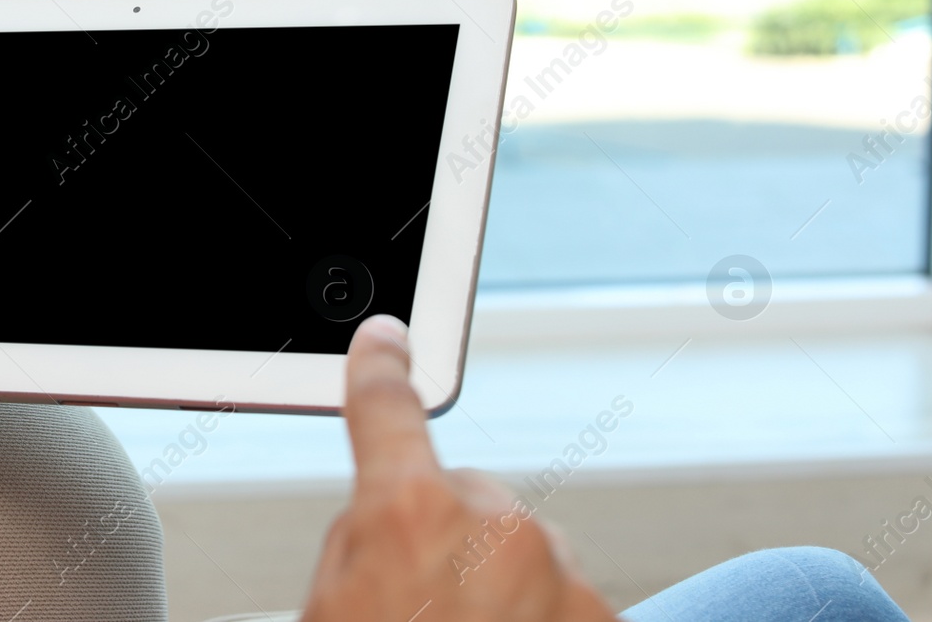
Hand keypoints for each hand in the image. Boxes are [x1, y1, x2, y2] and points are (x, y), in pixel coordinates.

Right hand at [301, 316, 617, 621]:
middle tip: (422, 600)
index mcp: (411, 514)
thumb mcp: (330, 603)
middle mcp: (494, 531)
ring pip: (521, 548)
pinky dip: (541, 616)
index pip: (387, 408)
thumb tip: (385, 510)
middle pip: (467, 496)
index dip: (381, 366)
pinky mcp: (601, 613)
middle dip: (449, 535)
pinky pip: (564, 593)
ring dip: (500, 581)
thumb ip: (360, 533)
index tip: (386, 338)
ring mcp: (557, 573)